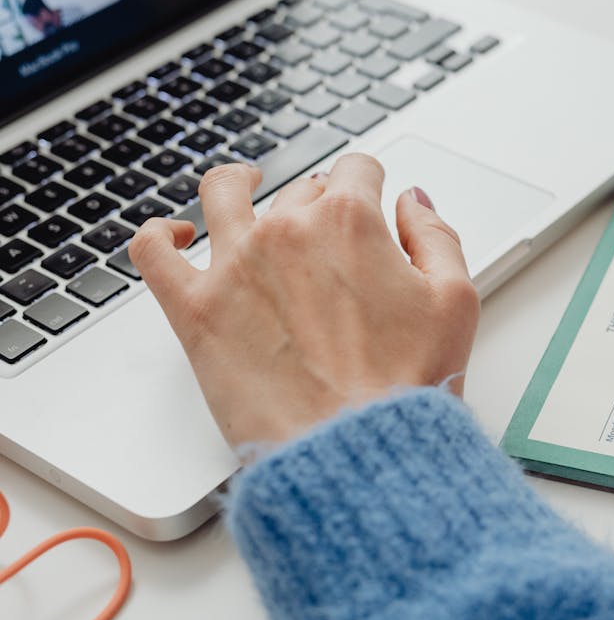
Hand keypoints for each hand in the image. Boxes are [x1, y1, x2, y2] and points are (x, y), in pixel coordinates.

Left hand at [128, 157, 480, 446]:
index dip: (369, 184)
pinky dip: (160, 234)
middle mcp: (287, 230)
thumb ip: (435, 235)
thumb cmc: (408, 385)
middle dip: (319, 205)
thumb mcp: (455, 301)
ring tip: (243, 187)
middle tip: (333, 245)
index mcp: (350, 221)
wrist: (354, 450)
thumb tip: (412, 202)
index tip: (371, 202)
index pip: (356, 169)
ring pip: (221, 194)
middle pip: (300, 189)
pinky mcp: (195, 310)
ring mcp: (233, 265)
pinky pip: (152, 251)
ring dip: (236, 183)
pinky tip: (175, 236)